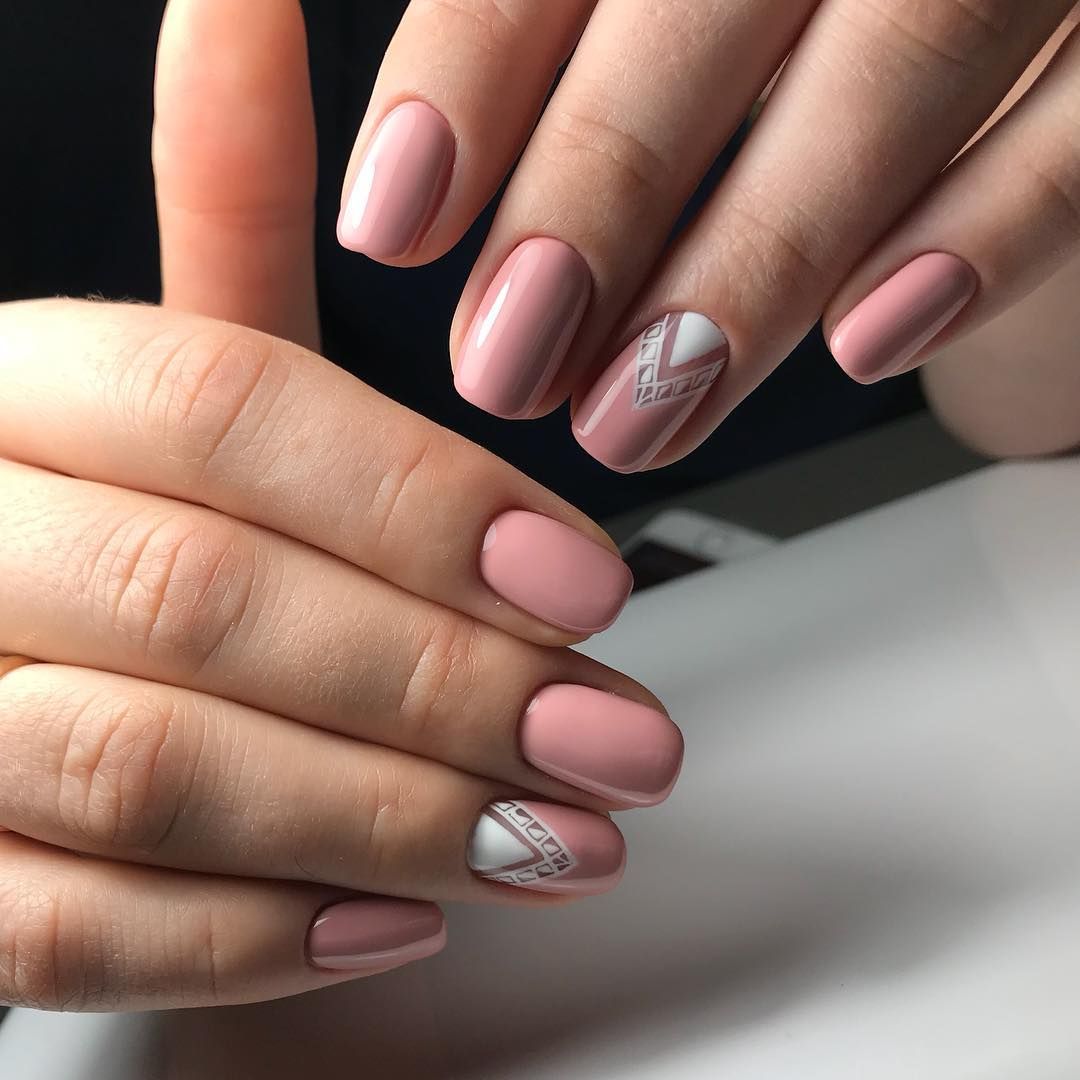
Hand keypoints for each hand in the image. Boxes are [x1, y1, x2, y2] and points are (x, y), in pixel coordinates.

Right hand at [0, 0, 680, 1011]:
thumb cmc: (86, 493)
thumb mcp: (156, 357)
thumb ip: (219, 209)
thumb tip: (246, 3)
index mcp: (23, 389)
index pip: (224, 405)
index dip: (424, 503)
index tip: (593, 586)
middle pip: (207, 597)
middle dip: (442, 686)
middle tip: (616, 742)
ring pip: (147, 769)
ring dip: (381, 817)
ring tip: (551, 842)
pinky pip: (68, 932)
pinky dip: (249, 936)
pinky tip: (394, 918)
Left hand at [339, 0, 1079, 470]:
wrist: (1017, 24)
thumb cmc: (801, 24)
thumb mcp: (685, 11)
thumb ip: (556, 36)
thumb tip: (410, 182)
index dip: (470, 70)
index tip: (393, 224)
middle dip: (598, 193)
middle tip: (506, 362)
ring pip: (901, 58)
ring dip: (755, 261)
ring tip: (637, 413)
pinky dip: (980, 235)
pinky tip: (863, 343)